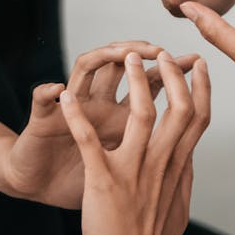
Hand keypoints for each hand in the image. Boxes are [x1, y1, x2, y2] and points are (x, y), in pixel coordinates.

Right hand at [3, 41, 198, 207]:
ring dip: (101, 57)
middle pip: (118, 65)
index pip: (148, 84)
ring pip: (83, 69)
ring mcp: (67, 107)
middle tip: (159, 50)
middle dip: (140, 53)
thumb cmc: (81, 174)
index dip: (171, 73)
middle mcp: (95, 102)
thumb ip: (151, 151)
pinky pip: (40, 102)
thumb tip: (188, 148)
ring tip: (118, 53)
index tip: (196, 63)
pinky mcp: (41, 119)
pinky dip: (46, 94)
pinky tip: (57, 89)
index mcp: (118, 115)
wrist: (39, 184)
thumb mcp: (123, 165)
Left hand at [60, 50, 209, 234]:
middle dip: (171, 74)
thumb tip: (191, 160)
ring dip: (135, 81)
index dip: (200, 87)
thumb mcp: (179, 208)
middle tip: (161, 52)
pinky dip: (75, 116)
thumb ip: (184, 179)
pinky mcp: (104, 179)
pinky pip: (88, 139)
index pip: (197, 118)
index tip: (198, 64)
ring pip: (140, 113)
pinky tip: (65, 97)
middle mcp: (161, 163)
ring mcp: (134, 170)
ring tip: (127, 57)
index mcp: (179, 167)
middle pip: (177, 108)